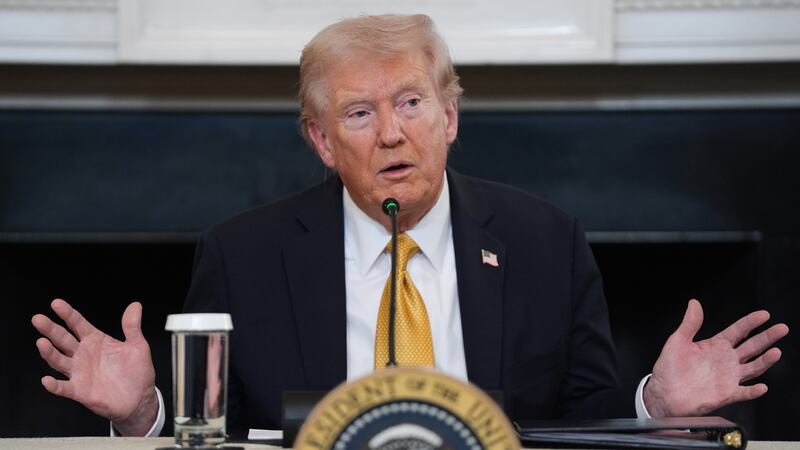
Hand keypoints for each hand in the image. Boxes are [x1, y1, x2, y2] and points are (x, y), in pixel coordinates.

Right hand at [31, 299, 158, 435]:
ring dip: (49, 352)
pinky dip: (54, 385)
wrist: (140, 398)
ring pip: (59, 360)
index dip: (68, 314)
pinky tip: (47, 380)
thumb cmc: (137, 372)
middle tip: (38, 319)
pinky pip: (64, 387)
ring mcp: (80, 372)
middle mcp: (83, 354)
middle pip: (63, 339)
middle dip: (51, 329)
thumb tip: (135, 305)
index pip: (78, 324)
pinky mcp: (80, 391)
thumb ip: (132, 326)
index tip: (56, 303)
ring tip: (41, 342)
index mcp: (96, 340)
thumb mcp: (138, 346)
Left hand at [643, 299, 788, 417]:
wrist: (663, 392)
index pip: (738, 331)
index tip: (764, 314)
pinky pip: (743, 393)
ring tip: (776, 352)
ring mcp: (728, 377)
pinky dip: (753, 391)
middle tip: (781, 328)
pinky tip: (761, 387)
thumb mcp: (677, 341)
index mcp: (716, 345)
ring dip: (765, 361)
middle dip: (767, 337)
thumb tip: (694, 303)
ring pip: (753, 368)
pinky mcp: (726, 394)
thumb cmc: (669, 368)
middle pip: (752, 346)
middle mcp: (726, 360)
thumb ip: (689, 323)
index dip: (751, 322)